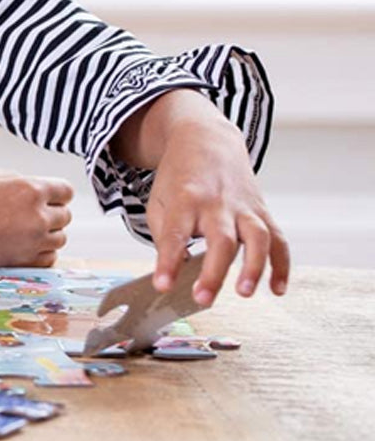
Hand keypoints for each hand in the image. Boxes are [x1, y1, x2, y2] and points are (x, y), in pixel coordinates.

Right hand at [0, 166, 72, 265]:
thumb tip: (33, 186)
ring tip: (26, 229)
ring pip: (60, 239)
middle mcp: (38, 217)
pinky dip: (42, 252)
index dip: (57, 192)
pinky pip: (50, 259)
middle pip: (65, 216)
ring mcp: (33, 242)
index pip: (66, 191)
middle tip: (31, 212)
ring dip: (48, 233)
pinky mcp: (24, 262)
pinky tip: (26, 244)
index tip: (48, 195)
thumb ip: (17, 178)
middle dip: (52, 212)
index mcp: (31, 189)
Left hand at [146, 117, 290, 305]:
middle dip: (213, 272)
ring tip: (244, 293)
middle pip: (220, 239)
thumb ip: (165, 237)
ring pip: (256, 236)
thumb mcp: (159, 201)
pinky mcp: (262, 211)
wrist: (205, 141)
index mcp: (184, 199)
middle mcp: (216, 203)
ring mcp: (243, 207)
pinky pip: (278, 239)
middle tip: (202, 299)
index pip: (175, 234)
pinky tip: (277, 289)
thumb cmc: (178, 179)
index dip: (168, 261)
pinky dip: (282, 265)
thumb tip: (176, 273)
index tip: (163, 286)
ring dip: (254, 267)